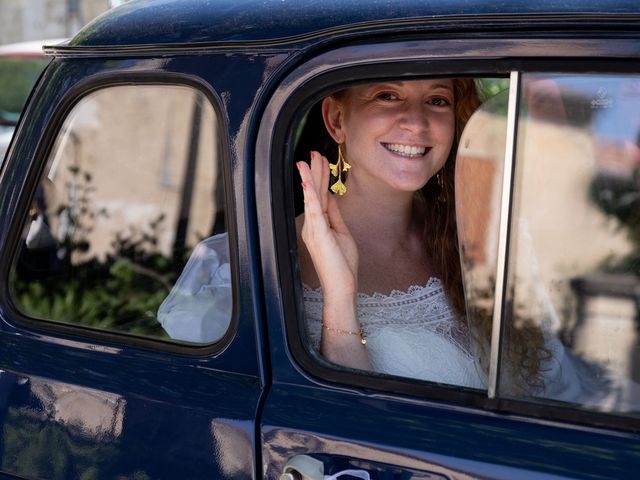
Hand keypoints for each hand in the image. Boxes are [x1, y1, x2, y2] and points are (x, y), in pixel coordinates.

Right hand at [298, 151, 357, 299]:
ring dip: (310, 178)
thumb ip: (334, 214)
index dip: (320, 177)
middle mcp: (312, 225)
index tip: (321, 160)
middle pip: (314, 193)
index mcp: (317, 225)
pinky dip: (310, 197)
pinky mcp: (318, 235)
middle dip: (315, 171)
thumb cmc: (342, 264)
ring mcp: (313, 230)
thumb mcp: (341, 232)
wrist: (341, 286)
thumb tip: (331, 196)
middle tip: (314, 152)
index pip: (319, 195)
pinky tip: (308, 184)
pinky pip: (314, 212)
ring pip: (312, 198)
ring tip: (308, 160)